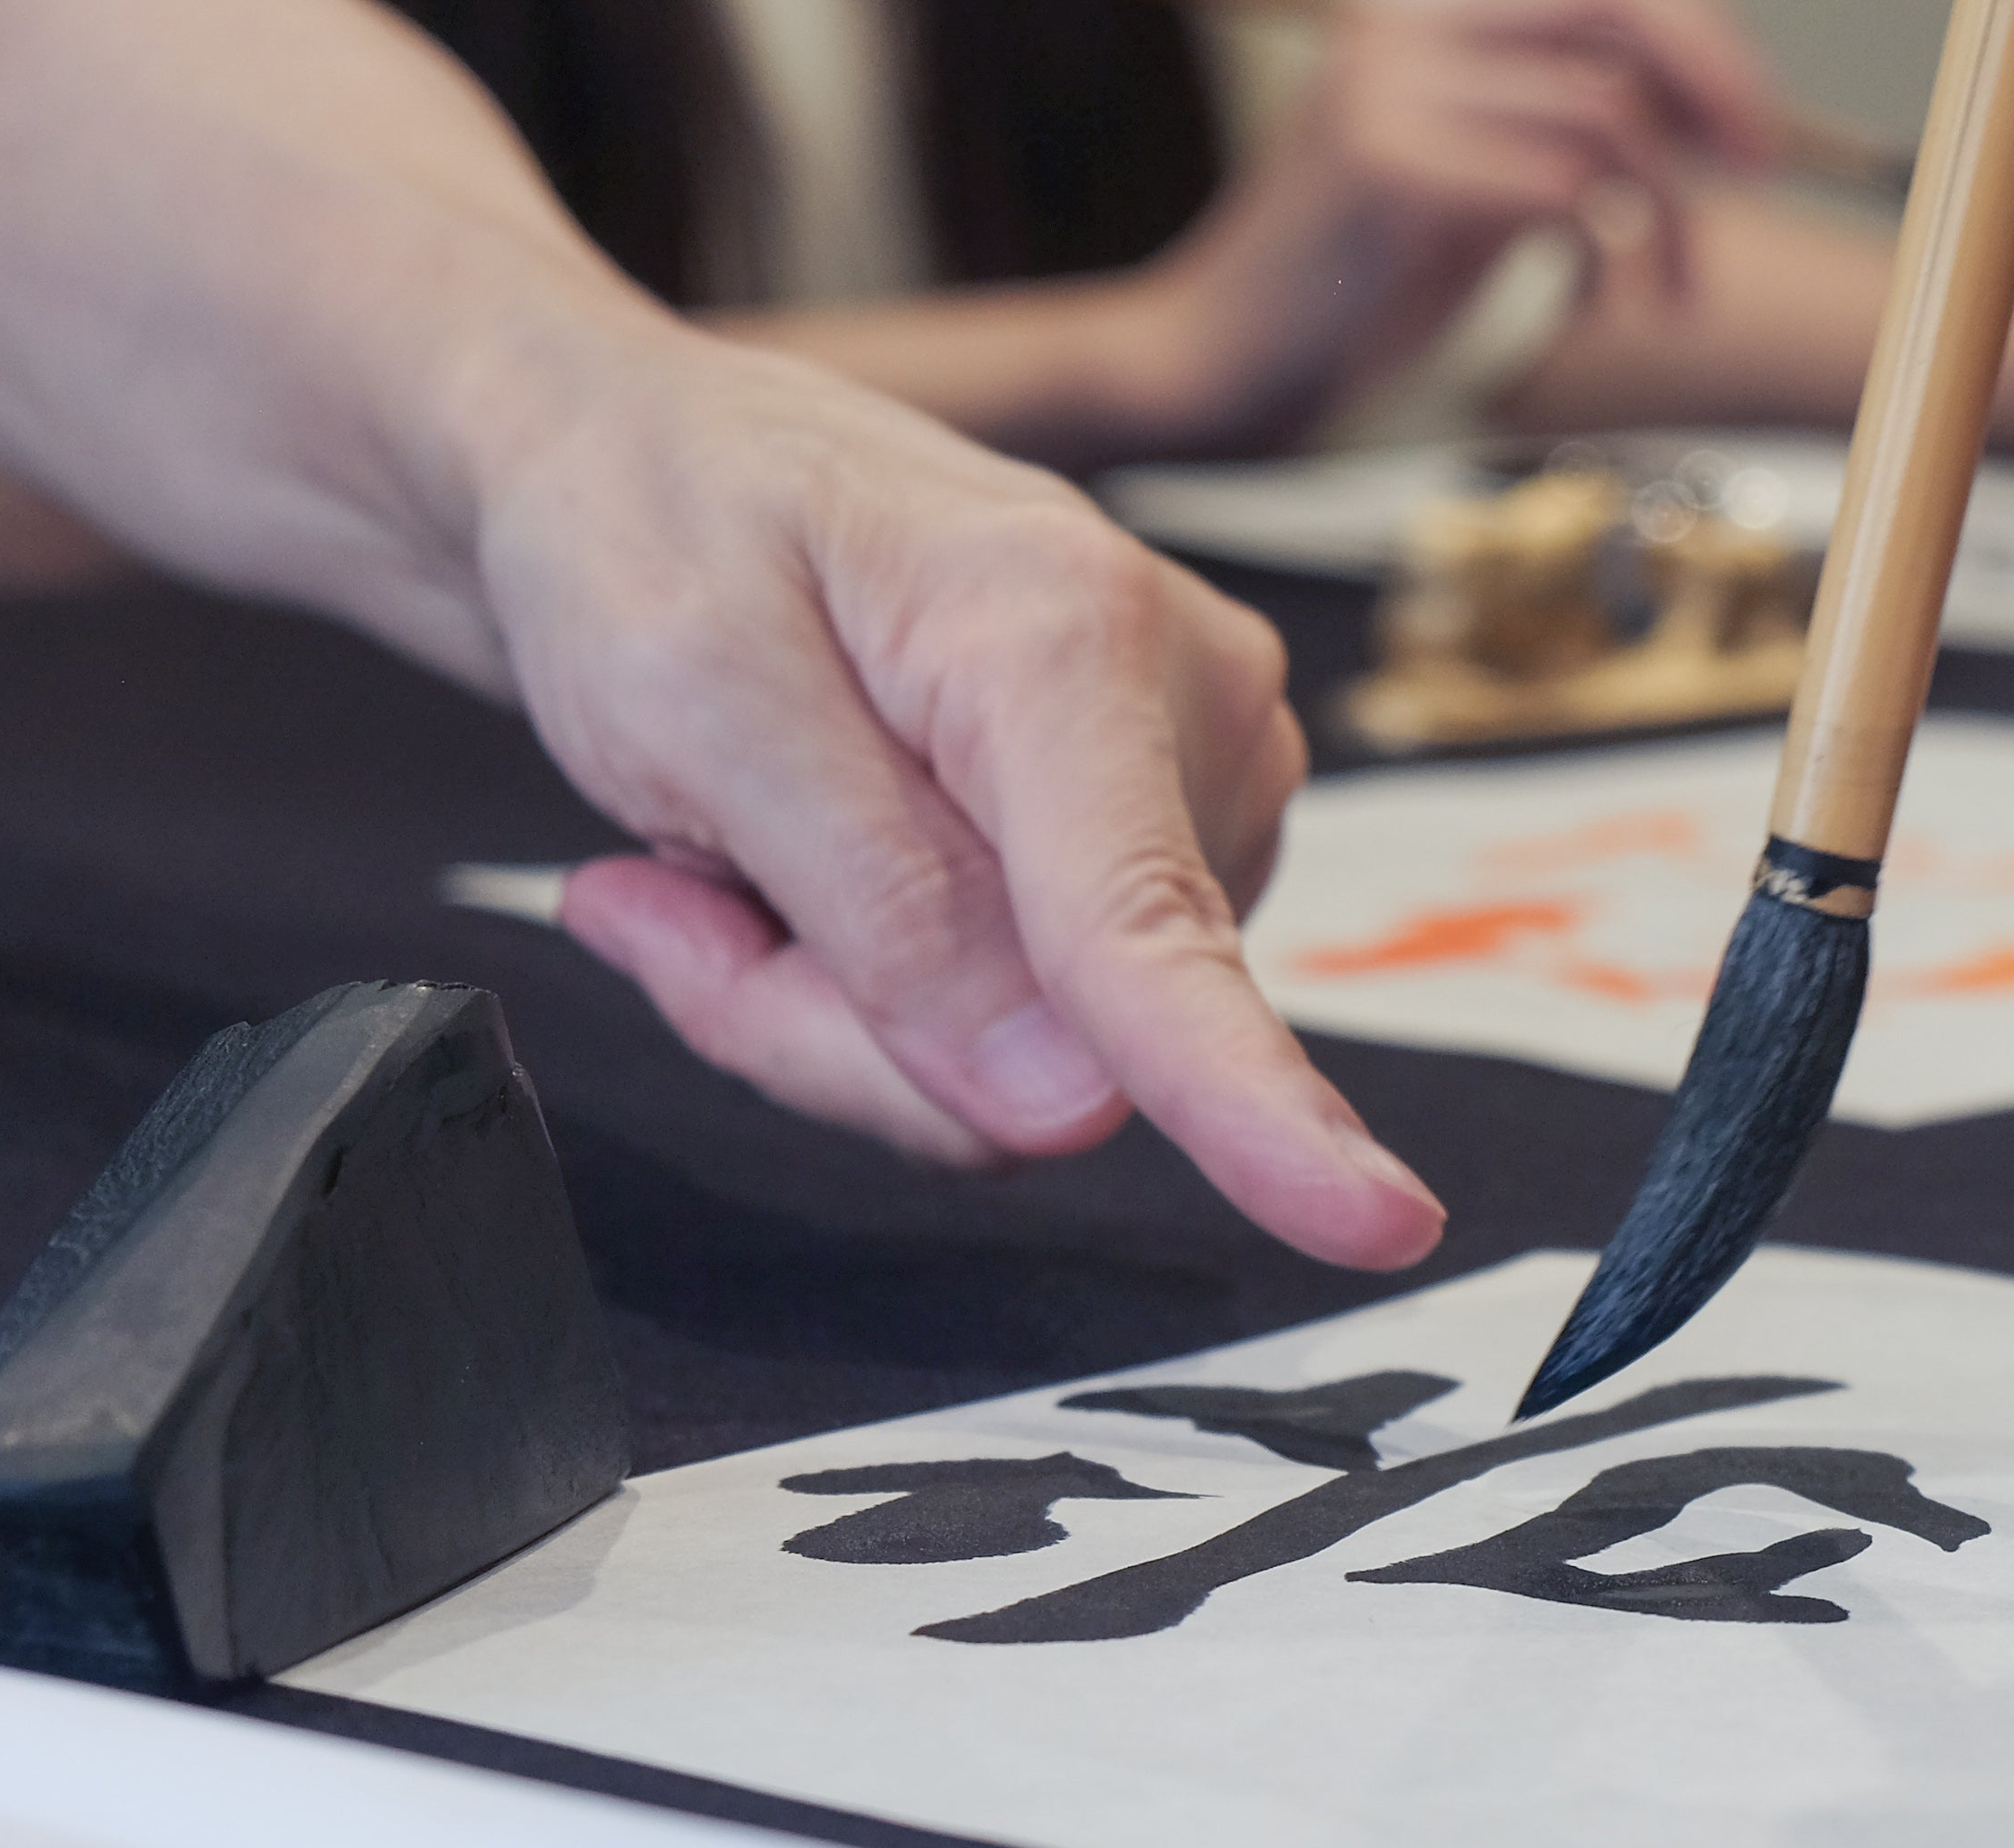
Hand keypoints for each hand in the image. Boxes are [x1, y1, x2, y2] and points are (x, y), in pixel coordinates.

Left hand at [471, 332, 1442, 1266]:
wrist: (638, 452)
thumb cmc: (650, 535)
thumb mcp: (690, 700)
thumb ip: (883, 906)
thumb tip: (1071, 1109)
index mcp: (1069, 634)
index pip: (1150, 931)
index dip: (1250, 1103)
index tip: (1375, 1227)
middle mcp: (1192, 707)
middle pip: (1059, 1048)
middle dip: (840, 1033)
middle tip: (668, 904)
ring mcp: (1200, 783)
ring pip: (1044, 1068)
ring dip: (846, 1018)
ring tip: (731, 861)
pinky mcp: (1175, 845)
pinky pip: (1038, 1037)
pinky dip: (880, 998)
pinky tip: (792, 875)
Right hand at [1130, 0, 1783, 450]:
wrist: (1221, 364)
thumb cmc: (1352, 294)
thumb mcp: (1476, 193)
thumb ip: (1556, 134)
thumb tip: (1686, 117)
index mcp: (1423, 18)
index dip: (1696, 40)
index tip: (1747, 127)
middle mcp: (1402, 25)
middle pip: (1616, 6)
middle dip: (1714, 85)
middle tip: (1759, 167)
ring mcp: (1389, 86)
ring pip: (1603, 112)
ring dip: (1668, 210)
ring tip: (1671, 286)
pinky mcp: (1386, 164)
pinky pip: (1558, 185)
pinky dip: (1612, 249)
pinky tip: (1604, 301)